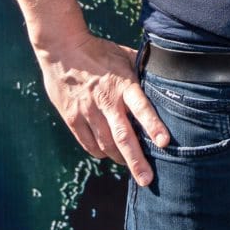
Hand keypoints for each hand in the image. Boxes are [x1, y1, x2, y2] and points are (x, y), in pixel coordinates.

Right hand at [36, 31, 169, 186]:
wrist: (61, 50)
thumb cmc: (100, 52)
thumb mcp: (125, 56)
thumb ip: (143, 71)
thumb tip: (167, 76)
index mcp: (123, 84)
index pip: (141, 107)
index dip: (153, 125)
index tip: (164, 142)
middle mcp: (105, 101)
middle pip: (122, 136)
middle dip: (136, 160)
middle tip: (147, 180)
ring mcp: (87, 111)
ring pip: (105, 144)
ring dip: (120, 158)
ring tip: (133, 168)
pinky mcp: (72, 117)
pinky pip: (87, 142)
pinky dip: (100, 152)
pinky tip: (108, 155)